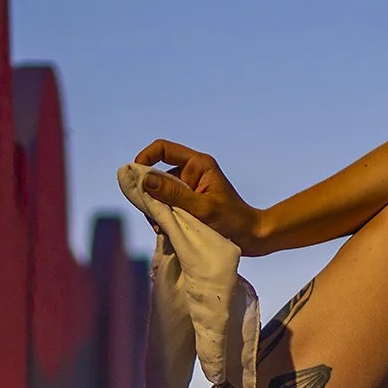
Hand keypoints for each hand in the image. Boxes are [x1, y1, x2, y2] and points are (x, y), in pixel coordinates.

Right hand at [131, 140, 267, 254]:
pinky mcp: (186, 205)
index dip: (145, 158)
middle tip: (152, 215)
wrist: (251, 238)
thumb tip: (145, 179)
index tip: (136, 179)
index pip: (162, 149)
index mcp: (197, 164)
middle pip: (156, 174)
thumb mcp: (202, 208)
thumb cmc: (233, 220)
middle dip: (149, 194)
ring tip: (162, 228)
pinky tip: (166, 231)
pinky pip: (165, 206)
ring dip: (155, 210)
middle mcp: (190, 172)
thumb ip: (174, 194)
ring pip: (158, 193)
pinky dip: (162, 218)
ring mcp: (187, 189)